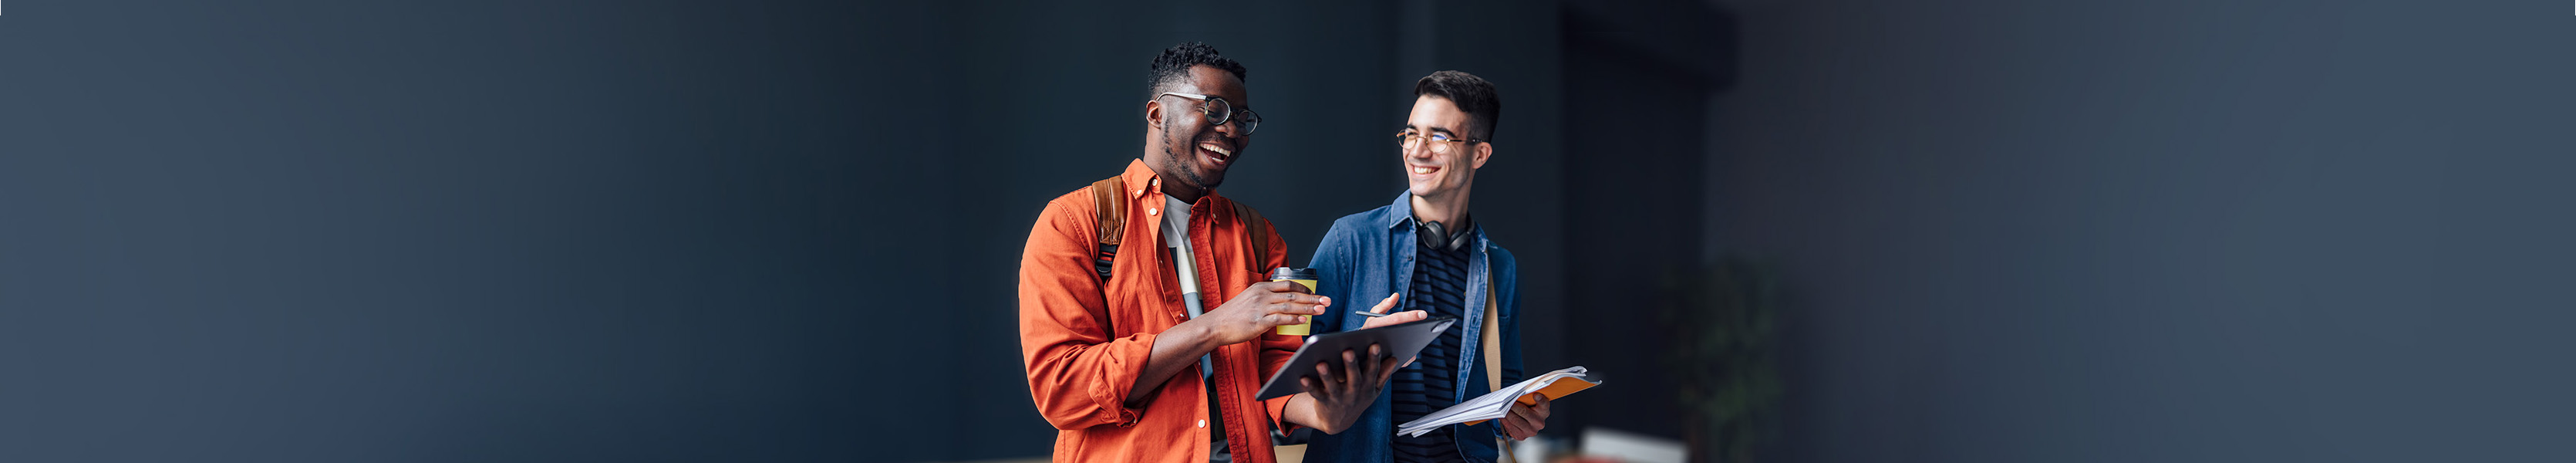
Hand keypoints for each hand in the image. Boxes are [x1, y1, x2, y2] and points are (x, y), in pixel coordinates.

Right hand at [1192, 281, 1329, 345]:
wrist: (1216, 325)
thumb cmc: (1232, 315)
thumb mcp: (1249, 299)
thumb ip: (1265, 298)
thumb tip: (1282, 302)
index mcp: (1260, 288)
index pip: (1287, 285)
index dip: (1304, 289)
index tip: (1315, 293)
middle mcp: (1262, 295)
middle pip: (1293, 295)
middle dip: (1313, 298)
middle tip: (1327, 301)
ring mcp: (1260, 308)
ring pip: (1289, 306)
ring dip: (1307, 308)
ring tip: (1321, 310)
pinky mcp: (1258, 322)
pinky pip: (1280, 319)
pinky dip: (1293, 319)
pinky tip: (1303, 321)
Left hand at [1297, 342, 1402, 433]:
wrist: (1338, 422)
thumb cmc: (1357, 399)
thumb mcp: (1373, 390)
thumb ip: (1383, 374)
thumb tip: (1395, 359)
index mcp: (1367, 387)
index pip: (1372, 372)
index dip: (1374, 359)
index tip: (1375, 345)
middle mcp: (1354, 393)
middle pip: (1353, 378)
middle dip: (1351, 365)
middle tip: (1348, 350)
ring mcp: (1338, 399)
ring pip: (1333, 386)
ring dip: (1327, 375)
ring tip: (1321, 363)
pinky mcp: (1323, 402)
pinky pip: (1316, 394)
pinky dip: (1309, 386)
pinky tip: (1302, 377)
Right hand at [1356, 293, 1424, 367]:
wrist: (1359, 349)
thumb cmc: (1370, 329)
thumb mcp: (1373, 315)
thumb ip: (1384, 305)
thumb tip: (1396, 295)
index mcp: (1374, 325)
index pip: (1396, 319)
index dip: (1411, 316)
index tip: (1423, 314)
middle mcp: (1377, 339)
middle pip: (1401, 333)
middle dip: (1415, 328)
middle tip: (1427, 324)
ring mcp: (1381, 352)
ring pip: (1402, 348)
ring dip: (1413, 343)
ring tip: (1422, 335)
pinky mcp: (1386, 364)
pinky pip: (1401, 361)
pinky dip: (1409, 356)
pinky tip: (1414, 350)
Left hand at [1499, 393, 1551, 440]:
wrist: (1528, 424)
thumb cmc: (1528, 409)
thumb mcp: (1531, 402)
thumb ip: (1527, 398)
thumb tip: (1515, 394)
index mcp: (1543, 411)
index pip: (1544, 404)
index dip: (1540, 399)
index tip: (1536, 395)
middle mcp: (1539, 422)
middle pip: (1523, 411)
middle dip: (1512, 405)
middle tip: (1505, 401)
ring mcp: (1531, 431)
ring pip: (1514, 420)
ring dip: (1506, 413)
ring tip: (1501, 408)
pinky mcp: (1522, 436)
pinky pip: (1510, 427)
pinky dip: (1504, 420)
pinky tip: (1501, 415)